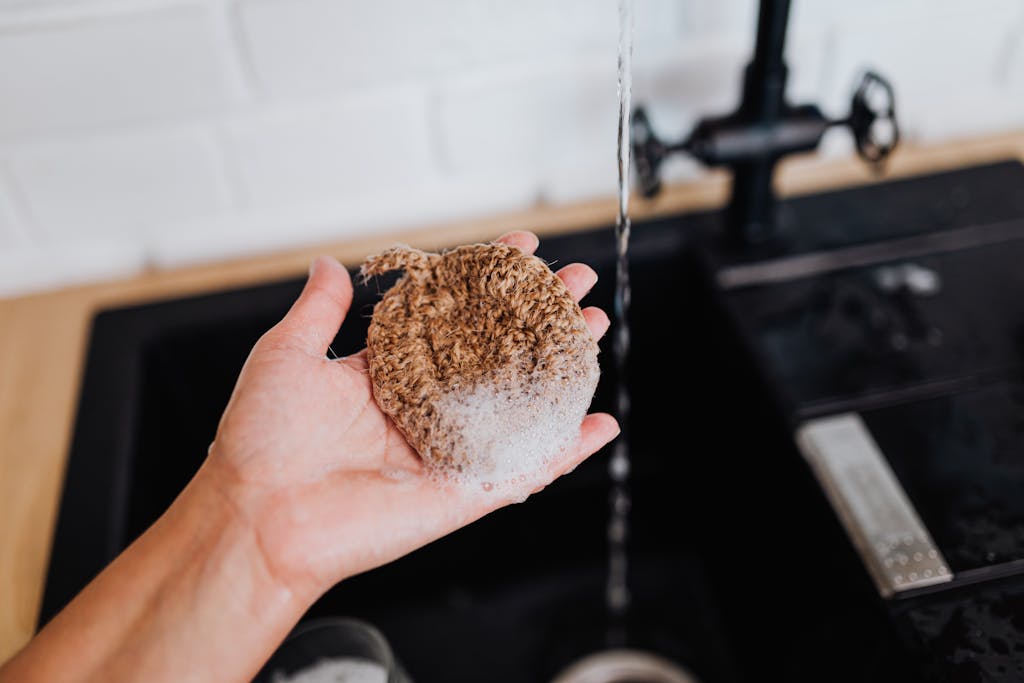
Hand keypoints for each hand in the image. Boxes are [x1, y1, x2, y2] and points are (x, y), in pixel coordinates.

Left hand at [206, 231, 618, 600]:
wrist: (256, 518)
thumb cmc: (261, 440)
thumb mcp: (287, 355)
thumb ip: (319, 309)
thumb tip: (327, 263)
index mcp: (389, 373)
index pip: (453, 315)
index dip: (489, 280)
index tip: (523, 247)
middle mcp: (424, 407)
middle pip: (498, 352)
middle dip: (540, 315)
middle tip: (576, 283)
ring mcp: (448, 448)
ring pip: (519, 402)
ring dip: (563, 367)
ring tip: (595, 328)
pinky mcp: (462, 491)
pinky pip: (524, 468)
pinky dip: (565, 450)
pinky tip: (600, 423)